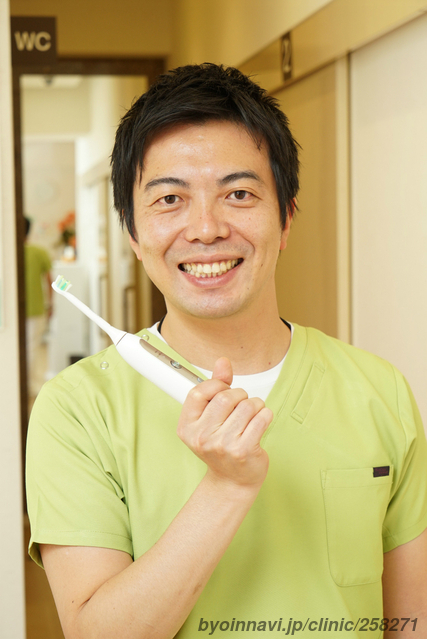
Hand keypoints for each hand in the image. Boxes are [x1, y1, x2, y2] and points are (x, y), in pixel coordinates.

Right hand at [177, 357, 271, 489]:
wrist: (232, 481)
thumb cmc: (221, 446)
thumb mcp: (210, 417)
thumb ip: (215, 387)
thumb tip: (223, 361)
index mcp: (187, 427)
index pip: (199, 392)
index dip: (216, 385)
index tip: (224, 390)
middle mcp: (202, 437)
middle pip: (226, 397)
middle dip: (239, 395)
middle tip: (241, 405)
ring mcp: (223, 445)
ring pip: (247, 405)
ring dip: (255, 405)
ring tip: (252, 415)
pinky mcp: (244, 450)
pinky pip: (262, 417)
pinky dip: (265, 415)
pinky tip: (260, 422)